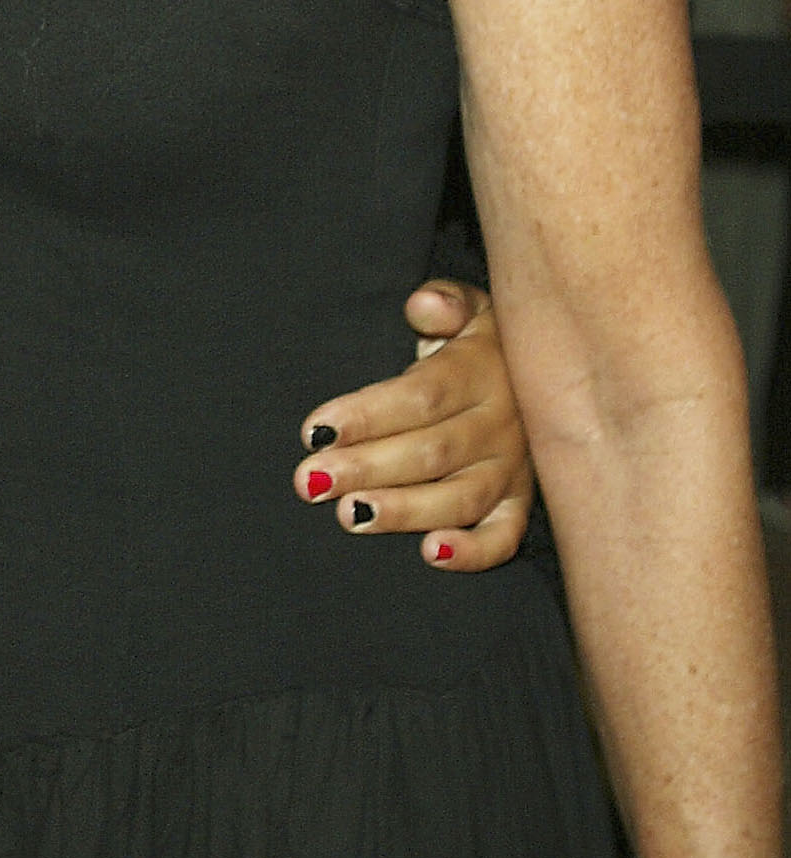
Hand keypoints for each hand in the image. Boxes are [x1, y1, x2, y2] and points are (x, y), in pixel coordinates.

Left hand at [294, 282, 533, 569]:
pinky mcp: (520, 502)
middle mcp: (501, 424)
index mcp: (482, 371)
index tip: (314, 430)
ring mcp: (514, 467)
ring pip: (460, 498)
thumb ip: (444, 302)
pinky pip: (504, 535)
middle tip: (310, 481)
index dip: (367, 415)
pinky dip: (474, 552)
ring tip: (350, 515)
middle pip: (431, 452)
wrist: (547, 370)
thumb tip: (423, 305)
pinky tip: (432, 555)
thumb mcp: (471, 306)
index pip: (421, 397)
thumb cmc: (483, 341)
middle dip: (365, 468)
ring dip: (405, 511)